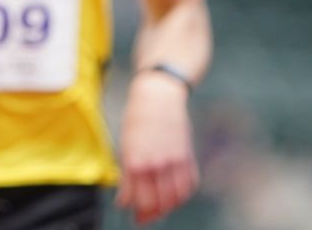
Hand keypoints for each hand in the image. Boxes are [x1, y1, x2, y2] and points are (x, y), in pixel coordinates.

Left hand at [116, 71, 198, 223]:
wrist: (158, 95)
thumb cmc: (137, 119)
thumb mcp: (125, 147)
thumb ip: (125, 177)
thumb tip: (122, 202)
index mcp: (135, 162)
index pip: (139, 201)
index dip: (137, 212)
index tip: (135, 215)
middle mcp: (155, 164)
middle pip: (157, 204)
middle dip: (151, 214)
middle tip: (145, 217)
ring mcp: (173, 161)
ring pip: (175, 198)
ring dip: (168, 208)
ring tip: (160, 208)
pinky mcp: (186, 156)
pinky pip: (188, 185)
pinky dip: (182, 195)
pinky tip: (174, 196)